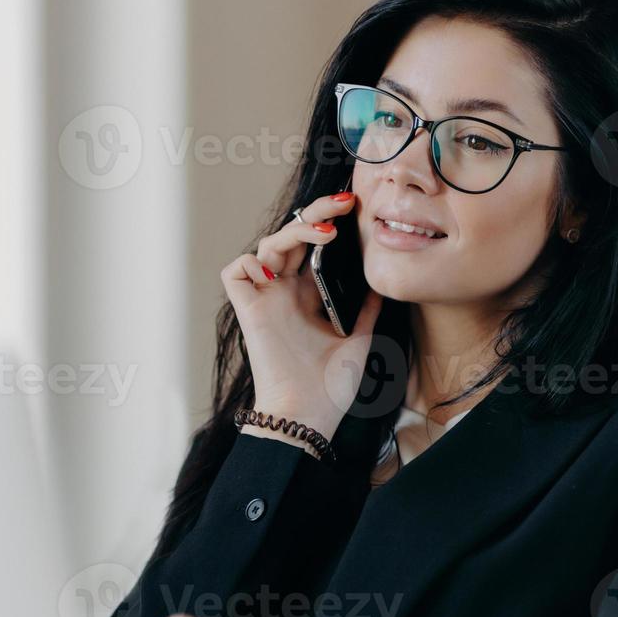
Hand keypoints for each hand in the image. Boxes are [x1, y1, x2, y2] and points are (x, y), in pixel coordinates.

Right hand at [221, 192, 383, 438]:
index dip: (329, 222)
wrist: (309, 413)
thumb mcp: (359, 338)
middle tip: (344, 203)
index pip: (315, 246)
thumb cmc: (331, 386)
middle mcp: (285, 292)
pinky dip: (250, 262)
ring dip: (294, 232)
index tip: (355, 207)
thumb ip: (366, 309)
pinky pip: (236, 271)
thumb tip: (381, 282)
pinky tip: (278, 270)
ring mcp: (265, 300)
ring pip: (267, 246)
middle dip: (316, 213)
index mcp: (309, 295)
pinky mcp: (248, 311)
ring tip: (326, 232)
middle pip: (292, 236)